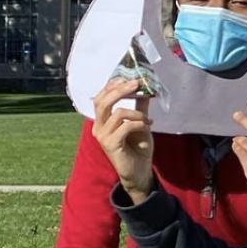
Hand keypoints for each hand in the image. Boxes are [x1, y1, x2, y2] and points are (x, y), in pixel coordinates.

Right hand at [93, 79, 154, 201]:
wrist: (139, 170)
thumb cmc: (138, 147)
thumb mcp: (140, 122)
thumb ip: (140, 106)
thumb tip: (145, 87)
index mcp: (102, 121)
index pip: (100, 97)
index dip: (112, 85)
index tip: (128, 77)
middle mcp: (98, 127)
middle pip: (103, 101)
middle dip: (121, 90)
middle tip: (137, 83)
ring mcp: (102, 136)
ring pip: (118, 113)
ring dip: (137, 114)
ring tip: (148, 121)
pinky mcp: (110, 145)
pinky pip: (125, 126)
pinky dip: (139, 124)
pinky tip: (146, 128)